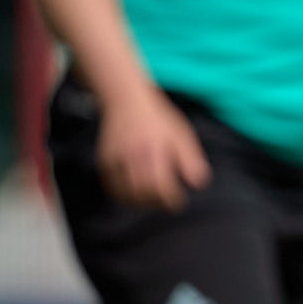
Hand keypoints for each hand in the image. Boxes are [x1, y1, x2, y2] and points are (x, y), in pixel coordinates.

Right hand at [97, 84, 209, 211]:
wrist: (125, 100)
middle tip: (166, 203)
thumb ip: (191, 160)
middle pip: (142, 191)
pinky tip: (136, 195)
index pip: (161, 184)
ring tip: (153, 200)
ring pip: (125, 193)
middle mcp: (132, 154)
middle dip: (157, 203)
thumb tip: (198, 184)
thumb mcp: (181, 134)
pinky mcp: (104, 161)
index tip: (178, 203)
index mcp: (154, 148)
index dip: (171, 199)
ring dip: (141, 203)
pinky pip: (112, 187)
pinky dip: (124, 196)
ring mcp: (115, 158)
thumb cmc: (158, 119)